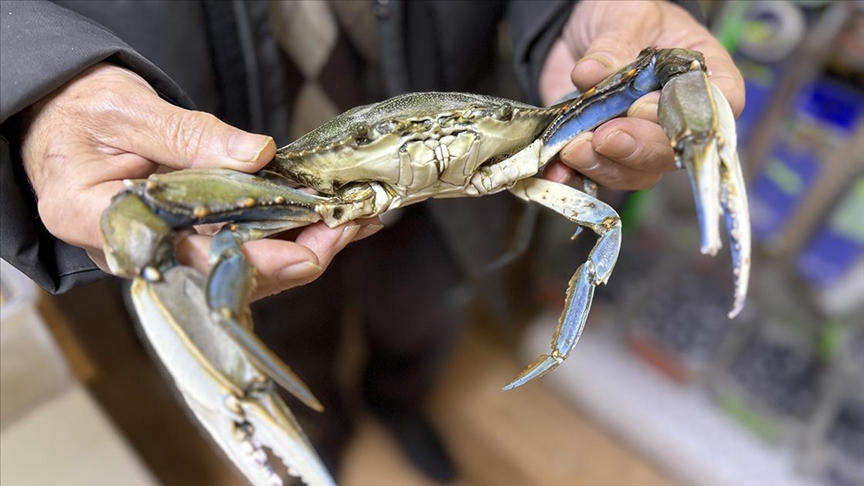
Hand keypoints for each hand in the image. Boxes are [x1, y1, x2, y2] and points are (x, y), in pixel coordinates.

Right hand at [20, 63, 380, 298]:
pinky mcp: (194, 237)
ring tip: (358, 219)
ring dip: (306, 243)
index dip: (251, 261)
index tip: (305, 252)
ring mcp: (171, 249)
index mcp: (103, 223)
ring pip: (246, 263)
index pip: (186, 258)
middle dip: (298, 254)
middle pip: (228, 272)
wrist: (60, 122)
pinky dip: (291, 228)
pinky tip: (334, 216)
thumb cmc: (77, 115)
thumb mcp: (125, 110)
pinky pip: (247, 243)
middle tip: (350, 225)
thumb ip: (187, 135)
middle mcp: (142, 251)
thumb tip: (257, 155)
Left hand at [538, 0, 744, 189]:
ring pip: (635, 172)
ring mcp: (641, 140)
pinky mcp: (605, 153)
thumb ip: (614, 44)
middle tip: (604, 137)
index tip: (642, 108)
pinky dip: (575, 176)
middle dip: (636, 149)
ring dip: (604, 166)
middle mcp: (676, 118)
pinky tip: (557, 169)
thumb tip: (593, 73)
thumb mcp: (625, 16)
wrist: (579, 31)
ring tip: (573, 149)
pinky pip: (597, 176)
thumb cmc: (623, 17)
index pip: (716, 108)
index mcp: (702, 77)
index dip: (682, 118)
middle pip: (672, 152)